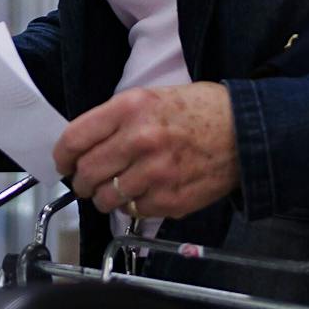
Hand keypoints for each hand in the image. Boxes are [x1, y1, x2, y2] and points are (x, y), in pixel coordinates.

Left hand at [54, 83, 238, 219]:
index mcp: (129, 109)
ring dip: (103, 198)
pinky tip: (140, 195)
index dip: (62, 155)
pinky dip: (131, 207)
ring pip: (107, 198)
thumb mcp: (150, 97)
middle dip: (80, 181)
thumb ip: (115, 119)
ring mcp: (156, 174)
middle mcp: (139, 140)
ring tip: (110, 192)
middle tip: (84, 182)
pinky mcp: (172, 200)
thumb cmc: (198, 110)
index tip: (63, 163)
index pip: (75, 138)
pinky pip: (134, 211)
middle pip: (87, 172)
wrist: (245, 131)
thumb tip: (84, 145)